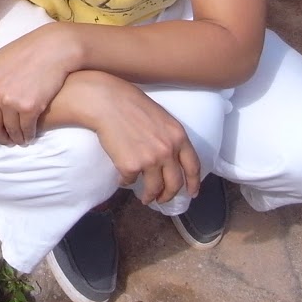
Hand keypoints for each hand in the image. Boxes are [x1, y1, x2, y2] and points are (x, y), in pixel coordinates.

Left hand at [0, 23, 78, 144]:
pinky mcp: (30, 107)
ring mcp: (10, 101)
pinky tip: (30, 135)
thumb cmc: (23, 53)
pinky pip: (26, 129)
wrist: (51, 48)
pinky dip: (28, 135)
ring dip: (15, 138)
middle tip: (6, 140)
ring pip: (10, 131)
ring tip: (20, 140)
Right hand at [86, 78, 200, 204]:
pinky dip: (127, 181)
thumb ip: (170, 138)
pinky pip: (130, 181)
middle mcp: (168, 151)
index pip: (193, 166)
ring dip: (150, 196)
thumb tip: (170, 158)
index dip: (194, 183)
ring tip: (145, 198)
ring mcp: (150, 160)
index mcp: (178, 136)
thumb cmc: (131, 105)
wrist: (107, 102)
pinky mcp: (130, 167)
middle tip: (163, 199)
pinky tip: (123, 177)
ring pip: (154, 188)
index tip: (192, 193)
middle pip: (175, 183)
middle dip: (169, 195)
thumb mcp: (162, 118)